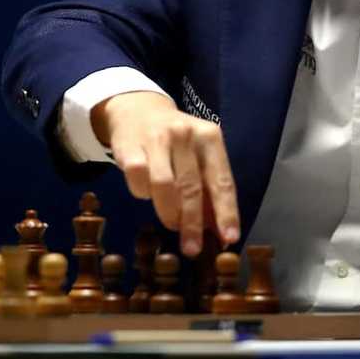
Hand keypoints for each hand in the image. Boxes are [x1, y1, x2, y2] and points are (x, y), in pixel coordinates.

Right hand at [91, 91, 239, 256]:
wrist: (137, 110)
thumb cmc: (176, 141)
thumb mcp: (199, 156)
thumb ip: (209, 189)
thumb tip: (220, 232)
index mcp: (209, 136)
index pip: (221, 180)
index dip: (226, 212)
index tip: (229, 239)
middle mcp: (185, 133)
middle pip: (192, 187)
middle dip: (193, 223)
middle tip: (193, 248)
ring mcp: (156, 138)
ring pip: (164, 186)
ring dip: (169, 213)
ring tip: (172, 225)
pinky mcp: (130, 146)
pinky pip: (138, 181)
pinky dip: (143, 195)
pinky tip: (147, 194)